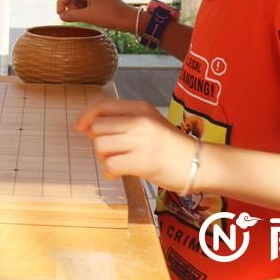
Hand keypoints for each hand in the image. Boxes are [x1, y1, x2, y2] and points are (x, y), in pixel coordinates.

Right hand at [57, 0, 137, 32]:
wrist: (129, 19)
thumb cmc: (110, 16)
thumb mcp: (88, 16)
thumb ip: (72, 15)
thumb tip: (61, 16)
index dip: (61, 3)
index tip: (60, 15)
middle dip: (71, 7)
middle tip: (76, 18)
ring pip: (79, 0)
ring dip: (77, 10)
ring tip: (85, 18)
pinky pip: (86, 3)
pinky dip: (84, 10)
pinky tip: (89, 17)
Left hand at [75, 98, 197, 190]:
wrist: (199, 163)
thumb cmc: (172, 146)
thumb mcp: (151, 123)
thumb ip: (125, 121)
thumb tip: (91, 129)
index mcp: (141, 108)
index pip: (103, 105)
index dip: (86, 116)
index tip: (80, 128)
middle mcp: (141, 121)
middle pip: (98, 127)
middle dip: (97, 142)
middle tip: (109, 152)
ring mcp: (142, 141)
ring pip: (101, 146)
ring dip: (103, 158)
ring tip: (115, 163)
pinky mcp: (144, 162)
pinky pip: (110, 165)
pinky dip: (109, 171)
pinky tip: (117, 173)